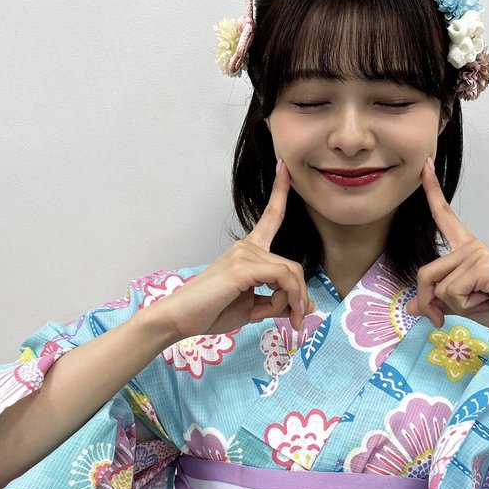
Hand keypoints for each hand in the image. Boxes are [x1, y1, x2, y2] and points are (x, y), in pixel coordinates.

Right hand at [153, 160, 313, 337]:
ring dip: (292, 302)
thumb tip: (308, 308)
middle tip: (296, 321)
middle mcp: (247, 246)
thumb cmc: (212, 311)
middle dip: (298, 297)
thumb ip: (279, 303)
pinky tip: (276, 313)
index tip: (284, 167)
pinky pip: (283, 278)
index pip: (270, 216)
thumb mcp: (253, 307)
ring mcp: (244, 254)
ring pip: (291, 274)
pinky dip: (288, 298)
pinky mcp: (242, 267)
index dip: (279, 191)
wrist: (180, 319)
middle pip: (293, 266)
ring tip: (281, 320)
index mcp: (248, 250)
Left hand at [404, 157, 488, 341]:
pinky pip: (453, 293)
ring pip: (439, 287)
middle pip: (425, 274)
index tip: (425, 165)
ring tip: (483, 301)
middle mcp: (471, 246)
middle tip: (443, 318)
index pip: (445, 217)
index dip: (432, 191)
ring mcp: (478, 253)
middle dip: (429, 302)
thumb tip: (411, 307)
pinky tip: (488, 300)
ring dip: (456, 306)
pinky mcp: (484, 266)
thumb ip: (438, 302)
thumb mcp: (464, 306)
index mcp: (467, 250)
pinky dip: (467, 306)